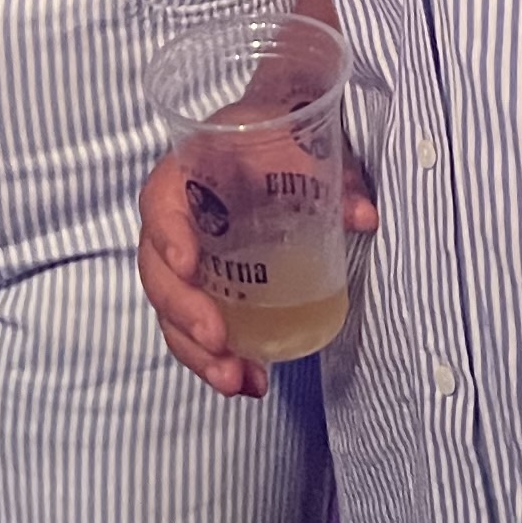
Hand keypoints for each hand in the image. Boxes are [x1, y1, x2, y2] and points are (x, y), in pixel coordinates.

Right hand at [139, 146, 376, 400]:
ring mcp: (186, 263)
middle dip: (184, 314)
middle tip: (218, 341)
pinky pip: (197, 330)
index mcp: (184, 176)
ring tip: (236, 381)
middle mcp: (174, 223)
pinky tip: (250, 383)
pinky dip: (218, 361)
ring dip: (197, 354)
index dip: (168, 236)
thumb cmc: (276, 139)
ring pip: (172, 314)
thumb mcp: (302, 145)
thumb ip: (333, 178)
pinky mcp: (205, 292)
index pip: (159, 204)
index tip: (190, 265)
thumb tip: (363, 216)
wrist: (272, 142)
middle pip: (158, 273)